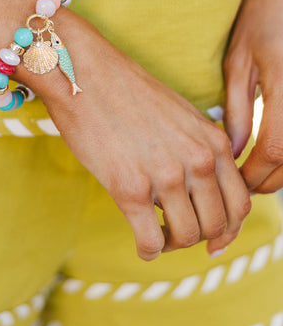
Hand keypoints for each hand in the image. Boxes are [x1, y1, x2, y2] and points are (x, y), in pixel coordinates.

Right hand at [37, 16, 250, 259]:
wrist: (83, 74)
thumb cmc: (125, 92)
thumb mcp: (180, 115)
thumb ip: (199, 148)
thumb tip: (203, 187)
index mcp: (212, 141)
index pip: (241, 203)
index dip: (229, 228)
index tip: (213, 240)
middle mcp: (196, 160)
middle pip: (217, 224)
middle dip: (199, 238)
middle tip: (177, 236)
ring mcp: (164, 176)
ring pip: (186, 236)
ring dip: (172, 244)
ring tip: (156, 235)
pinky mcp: (129, 189)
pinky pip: (151, 241)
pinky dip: (148, 250)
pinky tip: (140, 245)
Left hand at [224, 0, 282, 192]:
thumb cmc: (264, 17)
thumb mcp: (240, 60)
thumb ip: (237, 109)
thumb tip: (234, 152)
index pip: (274, 151)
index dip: (254, 174)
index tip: (235, 180)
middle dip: (269, 178)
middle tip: (244, 180)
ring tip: (259, 166)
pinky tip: (276, 147)